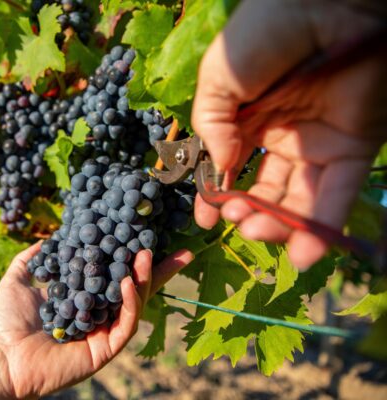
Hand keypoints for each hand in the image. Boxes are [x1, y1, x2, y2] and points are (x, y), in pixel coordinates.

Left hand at [0, 242, 192, 398]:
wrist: (0, 356)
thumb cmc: (7, 321)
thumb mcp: (19, 279)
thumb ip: (34, 258)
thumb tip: (46, 238)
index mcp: (83, 298)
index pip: (114, 275)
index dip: (131, 257)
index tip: (145, 234)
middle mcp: (98, 314)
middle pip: (136, 289)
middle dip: (157, 270)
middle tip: (179, 251)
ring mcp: (104, 332)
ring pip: (134, 304)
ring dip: (143, 279)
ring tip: (146, 254)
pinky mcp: (105, 349)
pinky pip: (125, 324)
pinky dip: (130, 302)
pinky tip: (127, 281)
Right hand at [192, 0, 386, 268]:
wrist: (322, 6)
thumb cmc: (261, 37)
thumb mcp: (217, 80)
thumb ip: (211, 127)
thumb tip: (218, 170)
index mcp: (248, 120)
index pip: (231, 168)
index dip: (217, 197)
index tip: (205, 221)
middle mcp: (283, 136)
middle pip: (266, 190)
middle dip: (249, 214)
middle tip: (236, 222)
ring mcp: (319, 144)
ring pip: (299, 199)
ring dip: (279, 226)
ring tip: (258, 232)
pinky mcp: (355, 147)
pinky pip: (338, 193)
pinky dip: (322, 227)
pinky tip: (304, 254)